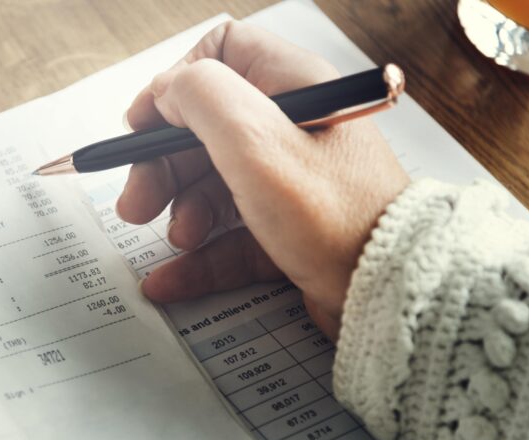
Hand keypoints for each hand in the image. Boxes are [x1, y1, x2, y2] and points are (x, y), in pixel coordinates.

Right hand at [117, 21, 410, 338]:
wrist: (391, 294)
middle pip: (205, 130)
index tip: (142, 126)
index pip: (221, 57)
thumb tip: (166, 90)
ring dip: (181, 212)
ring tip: (175, 239)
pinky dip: (198, 258)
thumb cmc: (335, 216)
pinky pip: (231, 237)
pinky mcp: (290, 231)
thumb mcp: (257, 143)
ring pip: (214, 185)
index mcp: (294, 89)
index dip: (173, 88)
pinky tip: (168, 281)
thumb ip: (202, 99)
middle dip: (162, 166)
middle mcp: (294, 129)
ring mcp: (292, 182)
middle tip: (136, 202)